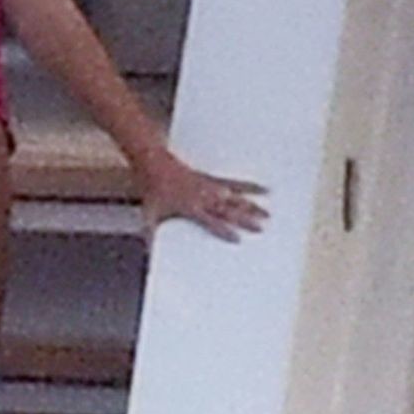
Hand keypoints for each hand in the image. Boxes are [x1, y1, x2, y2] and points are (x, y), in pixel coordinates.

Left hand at [139, 150, 268, 242]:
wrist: (154, 164)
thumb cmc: (152, 189)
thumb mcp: (150, 213)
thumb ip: (150, 233)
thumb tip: (146, 249)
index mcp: (191, 207)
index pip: (211, 222)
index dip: (224, 231)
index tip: (238, 239)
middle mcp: (204, 197)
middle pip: (229, 210)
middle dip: (245, 219)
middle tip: (261, 228)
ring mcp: (210, 187)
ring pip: (236, 198)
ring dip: (252, 206)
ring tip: (267, 213)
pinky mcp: (213, 179)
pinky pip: (236, 183)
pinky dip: (251, 186)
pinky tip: (265, 189)